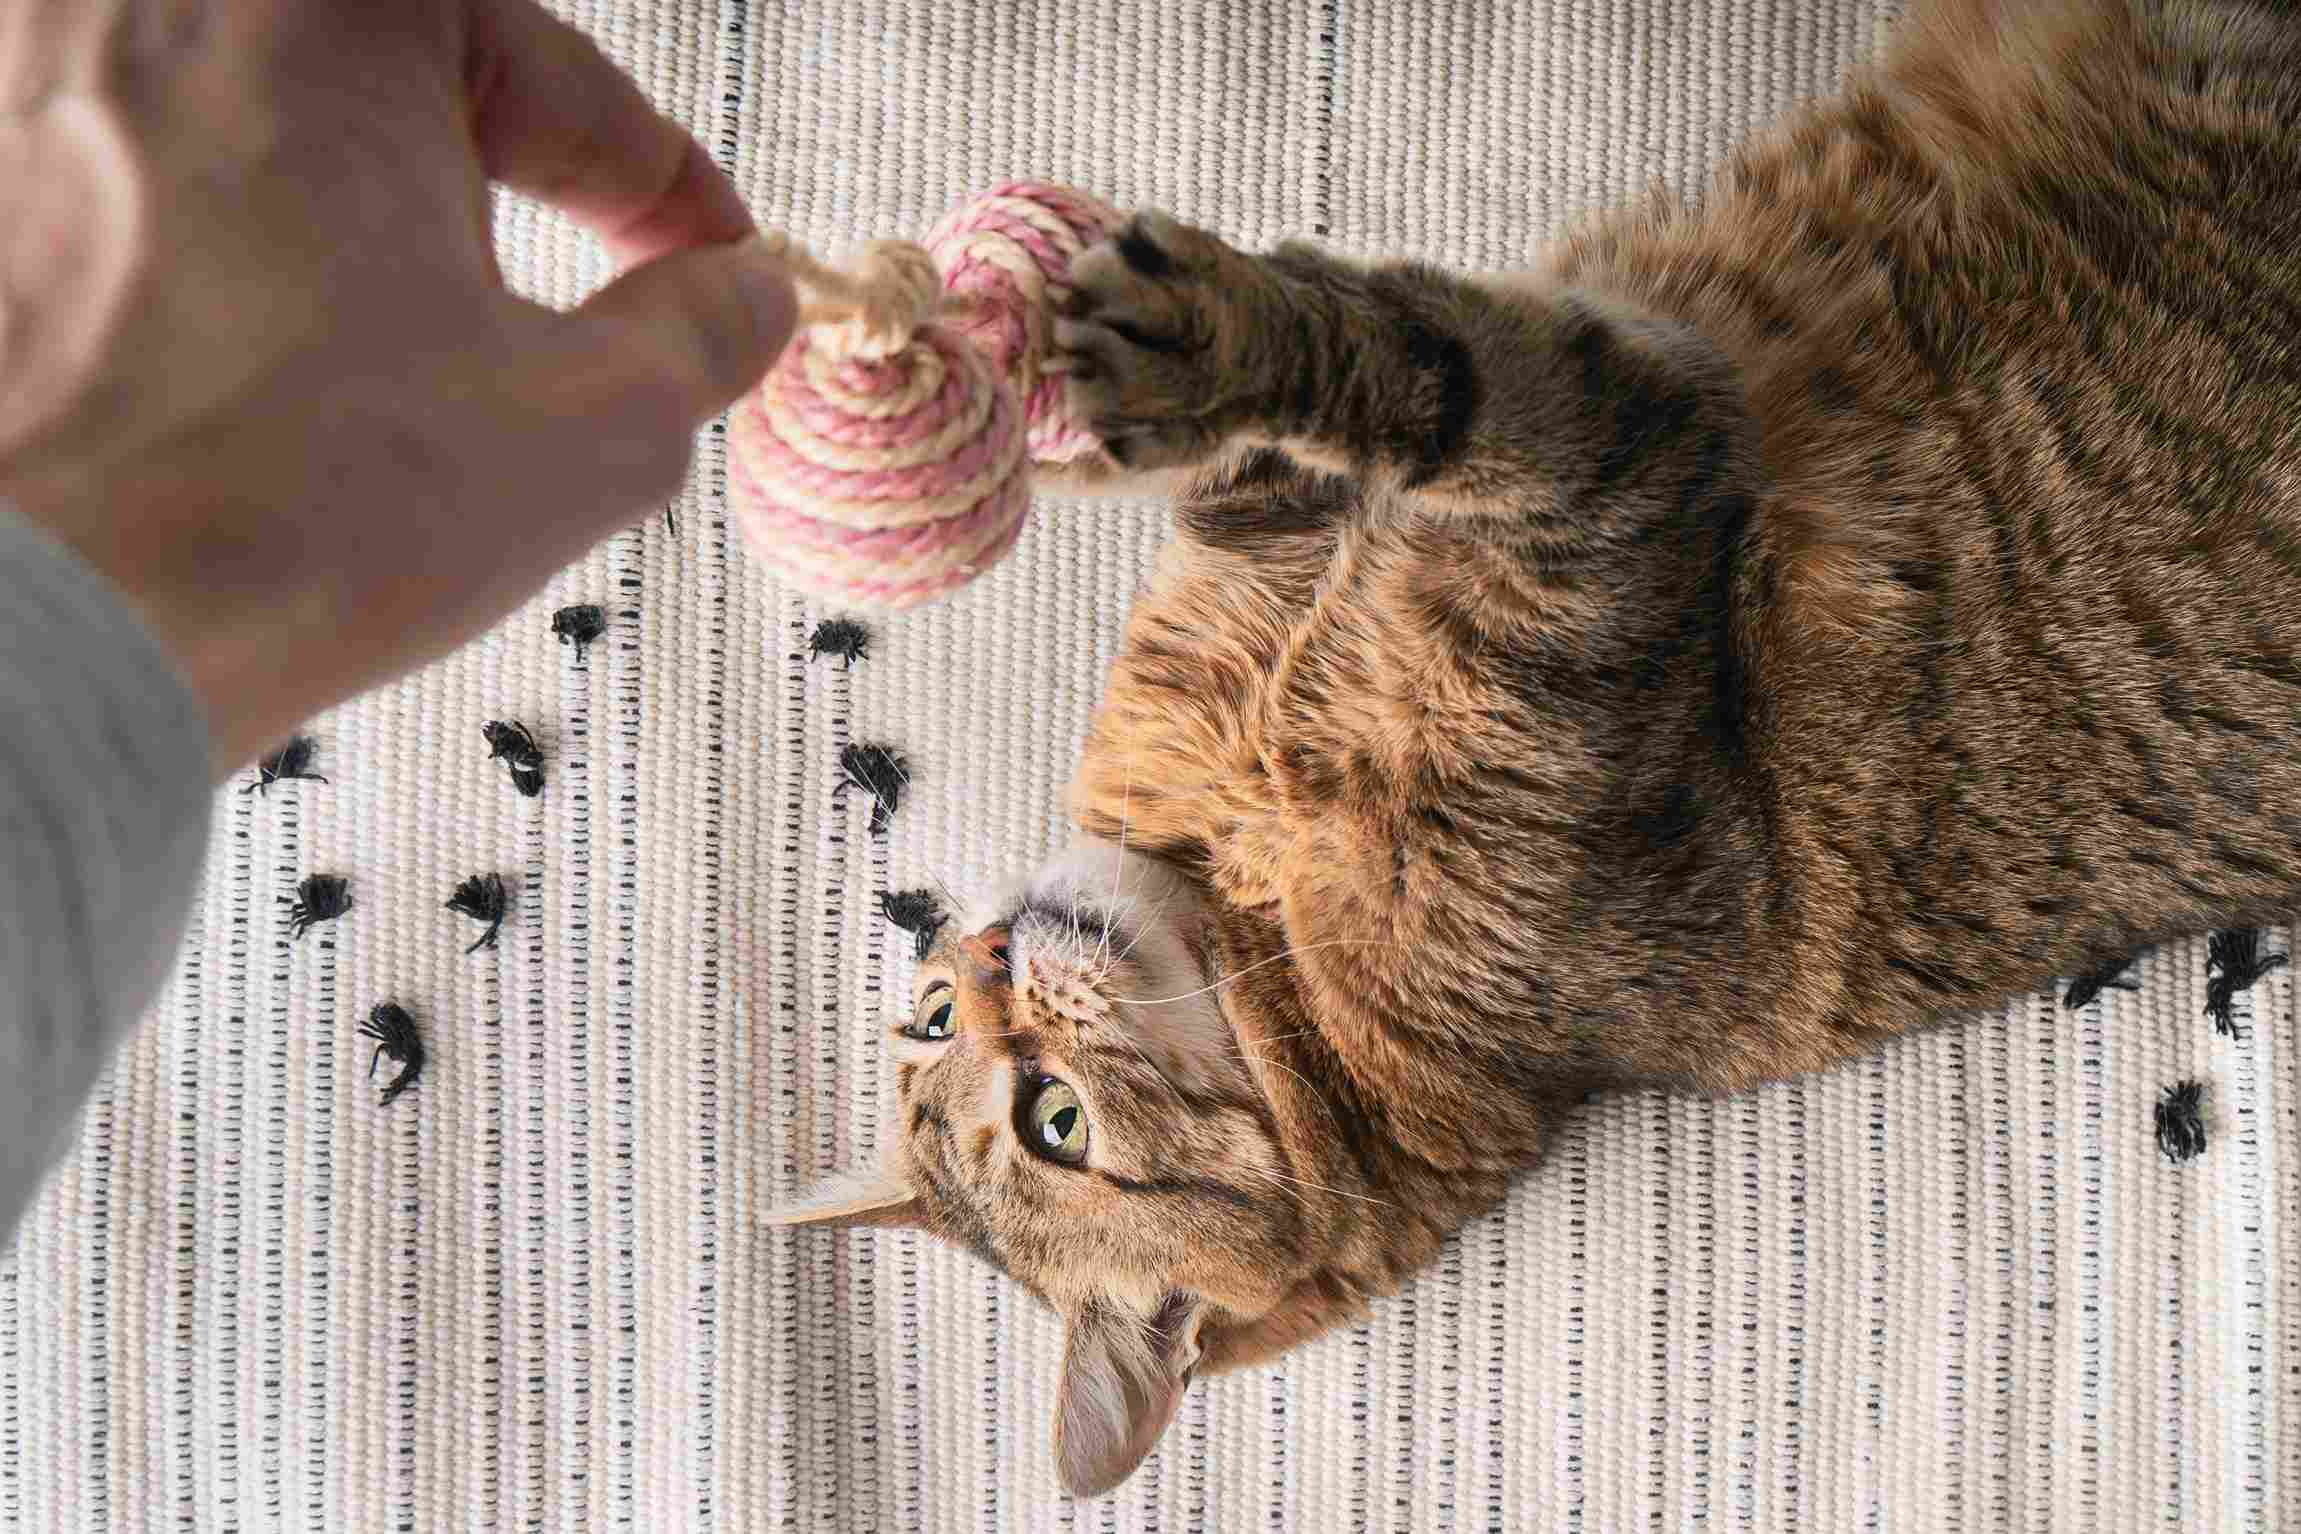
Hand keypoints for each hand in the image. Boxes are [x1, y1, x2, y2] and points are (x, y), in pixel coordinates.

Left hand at [0, 0, 795, 771]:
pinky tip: (256, 378)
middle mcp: (154, 1)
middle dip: (500, 186)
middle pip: (402, 79)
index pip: (560, 77)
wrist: (38, 638)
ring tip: (397, 367)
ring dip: (360, 219)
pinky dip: (225, 253)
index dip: (666, 194)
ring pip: (269, 126)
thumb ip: (699, 336)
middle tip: (568, 309)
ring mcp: (35, 80)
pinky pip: (144, 182)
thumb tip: (742, 301)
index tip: (709, 265)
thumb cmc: (274, 519)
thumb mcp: (584, 427)